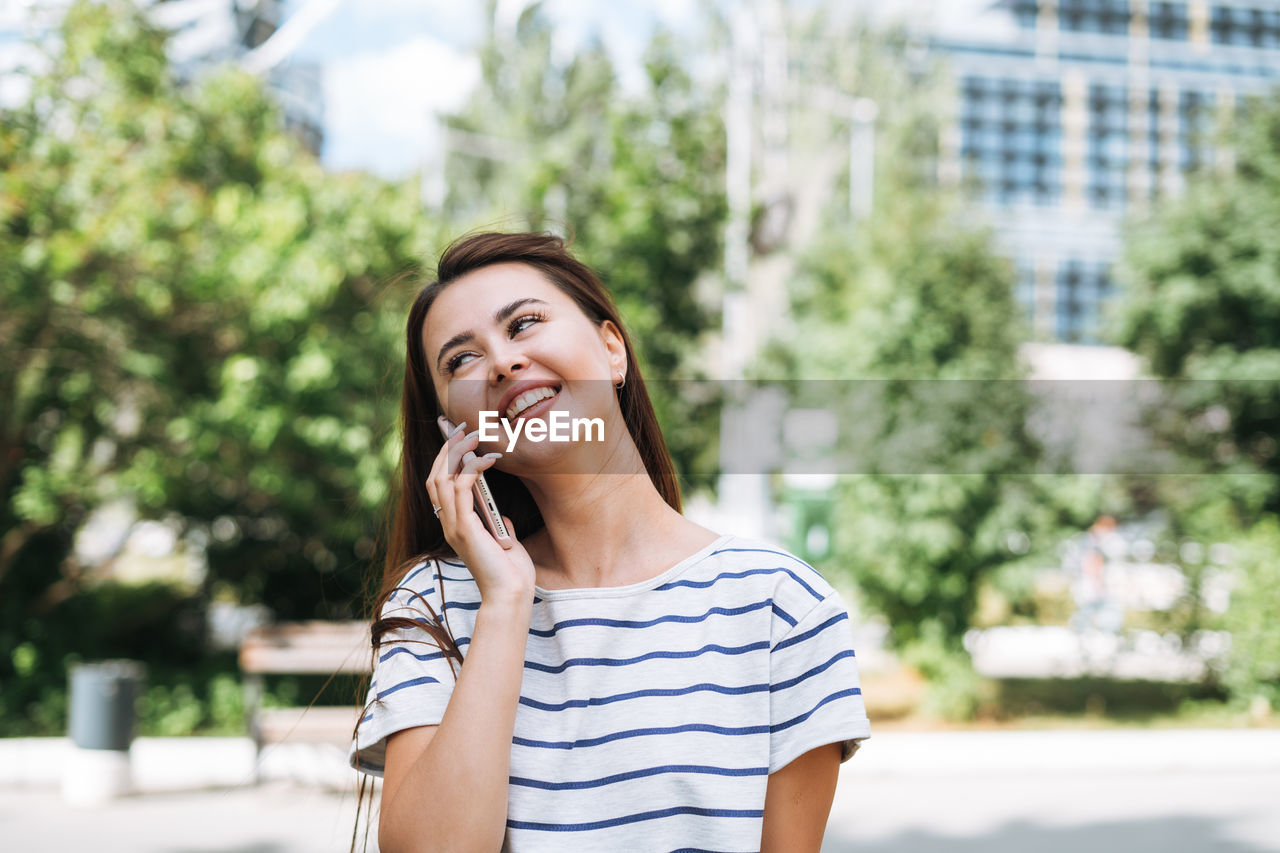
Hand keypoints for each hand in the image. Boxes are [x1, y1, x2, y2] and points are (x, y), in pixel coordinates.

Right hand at [428, 416, 535, 603]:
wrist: (511, 594)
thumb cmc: (511, 572)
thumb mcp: (503, 542)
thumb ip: (496, 526)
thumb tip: (500, 516)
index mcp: (454, 525)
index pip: (438, 484)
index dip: (444, 459)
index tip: (457, 437)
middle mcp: (448, 524)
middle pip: (435, 476)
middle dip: (446, 448)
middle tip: (463, 428)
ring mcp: (453, 526)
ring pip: (442, 478)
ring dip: (457, 452)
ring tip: (474, 436)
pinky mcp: (465, 528)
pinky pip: (461, 489)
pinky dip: (472, 469)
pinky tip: (487, 459)